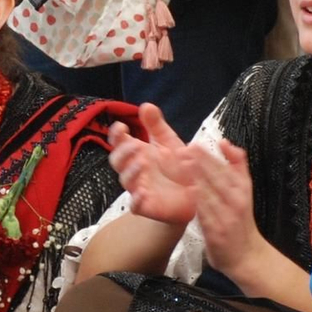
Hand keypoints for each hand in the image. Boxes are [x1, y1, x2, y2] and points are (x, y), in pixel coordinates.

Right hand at [109, 103, 195, 225]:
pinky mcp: (147, 206)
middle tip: (135, 146)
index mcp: (137, 152)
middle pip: (117, 161)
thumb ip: (156, 125)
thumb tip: (145, 105)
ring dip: (131, 172)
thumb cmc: (178, 166)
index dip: (116, 135)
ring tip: (142, 164)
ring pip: (125, 181)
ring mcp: (138, 188)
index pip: (119, 142)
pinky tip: (142, 193)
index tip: (121, 127)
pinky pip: (136, 205)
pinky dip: (136, 200)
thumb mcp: (169, 142)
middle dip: (123, 153)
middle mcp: (134, 170)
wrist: (196, 194)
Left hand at [177, 138, 270, 277]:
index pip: (224, 168)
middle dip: (198, 163)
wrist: (246, 255)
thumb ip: (236, 165)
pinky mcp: (216, 232)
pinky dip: (196, 203)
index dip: (208, 157)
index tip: (193, 145)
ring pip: (208, 194)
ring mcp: (227, 217)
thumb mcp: (244, 189)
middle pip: (217, 178)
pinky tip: (186, 192)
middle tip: (181, 150)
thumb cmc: (240, 219)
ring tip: (180, 166)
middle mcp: (237, 200)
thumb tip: (224, 142)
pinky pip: (204, 214)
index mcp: (243, 188)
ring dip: (192, 179)